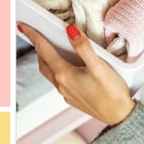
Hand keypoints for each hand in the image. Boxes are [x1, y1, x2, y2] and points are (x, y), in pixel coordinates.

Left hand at [18, 23, 135, 125]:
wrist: (119, 117)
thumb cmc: (112, 93)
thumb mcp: (99, 66)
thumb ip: (83, 47)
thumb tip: (70, 30)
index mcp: (65, 75)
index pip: (44, 50)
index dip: (34, 36)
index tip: (24, 27)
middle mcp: (62, 85)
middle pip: (43, 63)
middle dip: (39, 48)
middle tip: (38, 36)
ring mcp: (66, 94)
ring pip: (50, 73)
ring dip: (47, 60)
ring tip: (52, 49)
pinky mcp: (73, 99)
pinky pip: (59, 82)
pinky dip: (57, 70)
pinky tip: (68, 68)